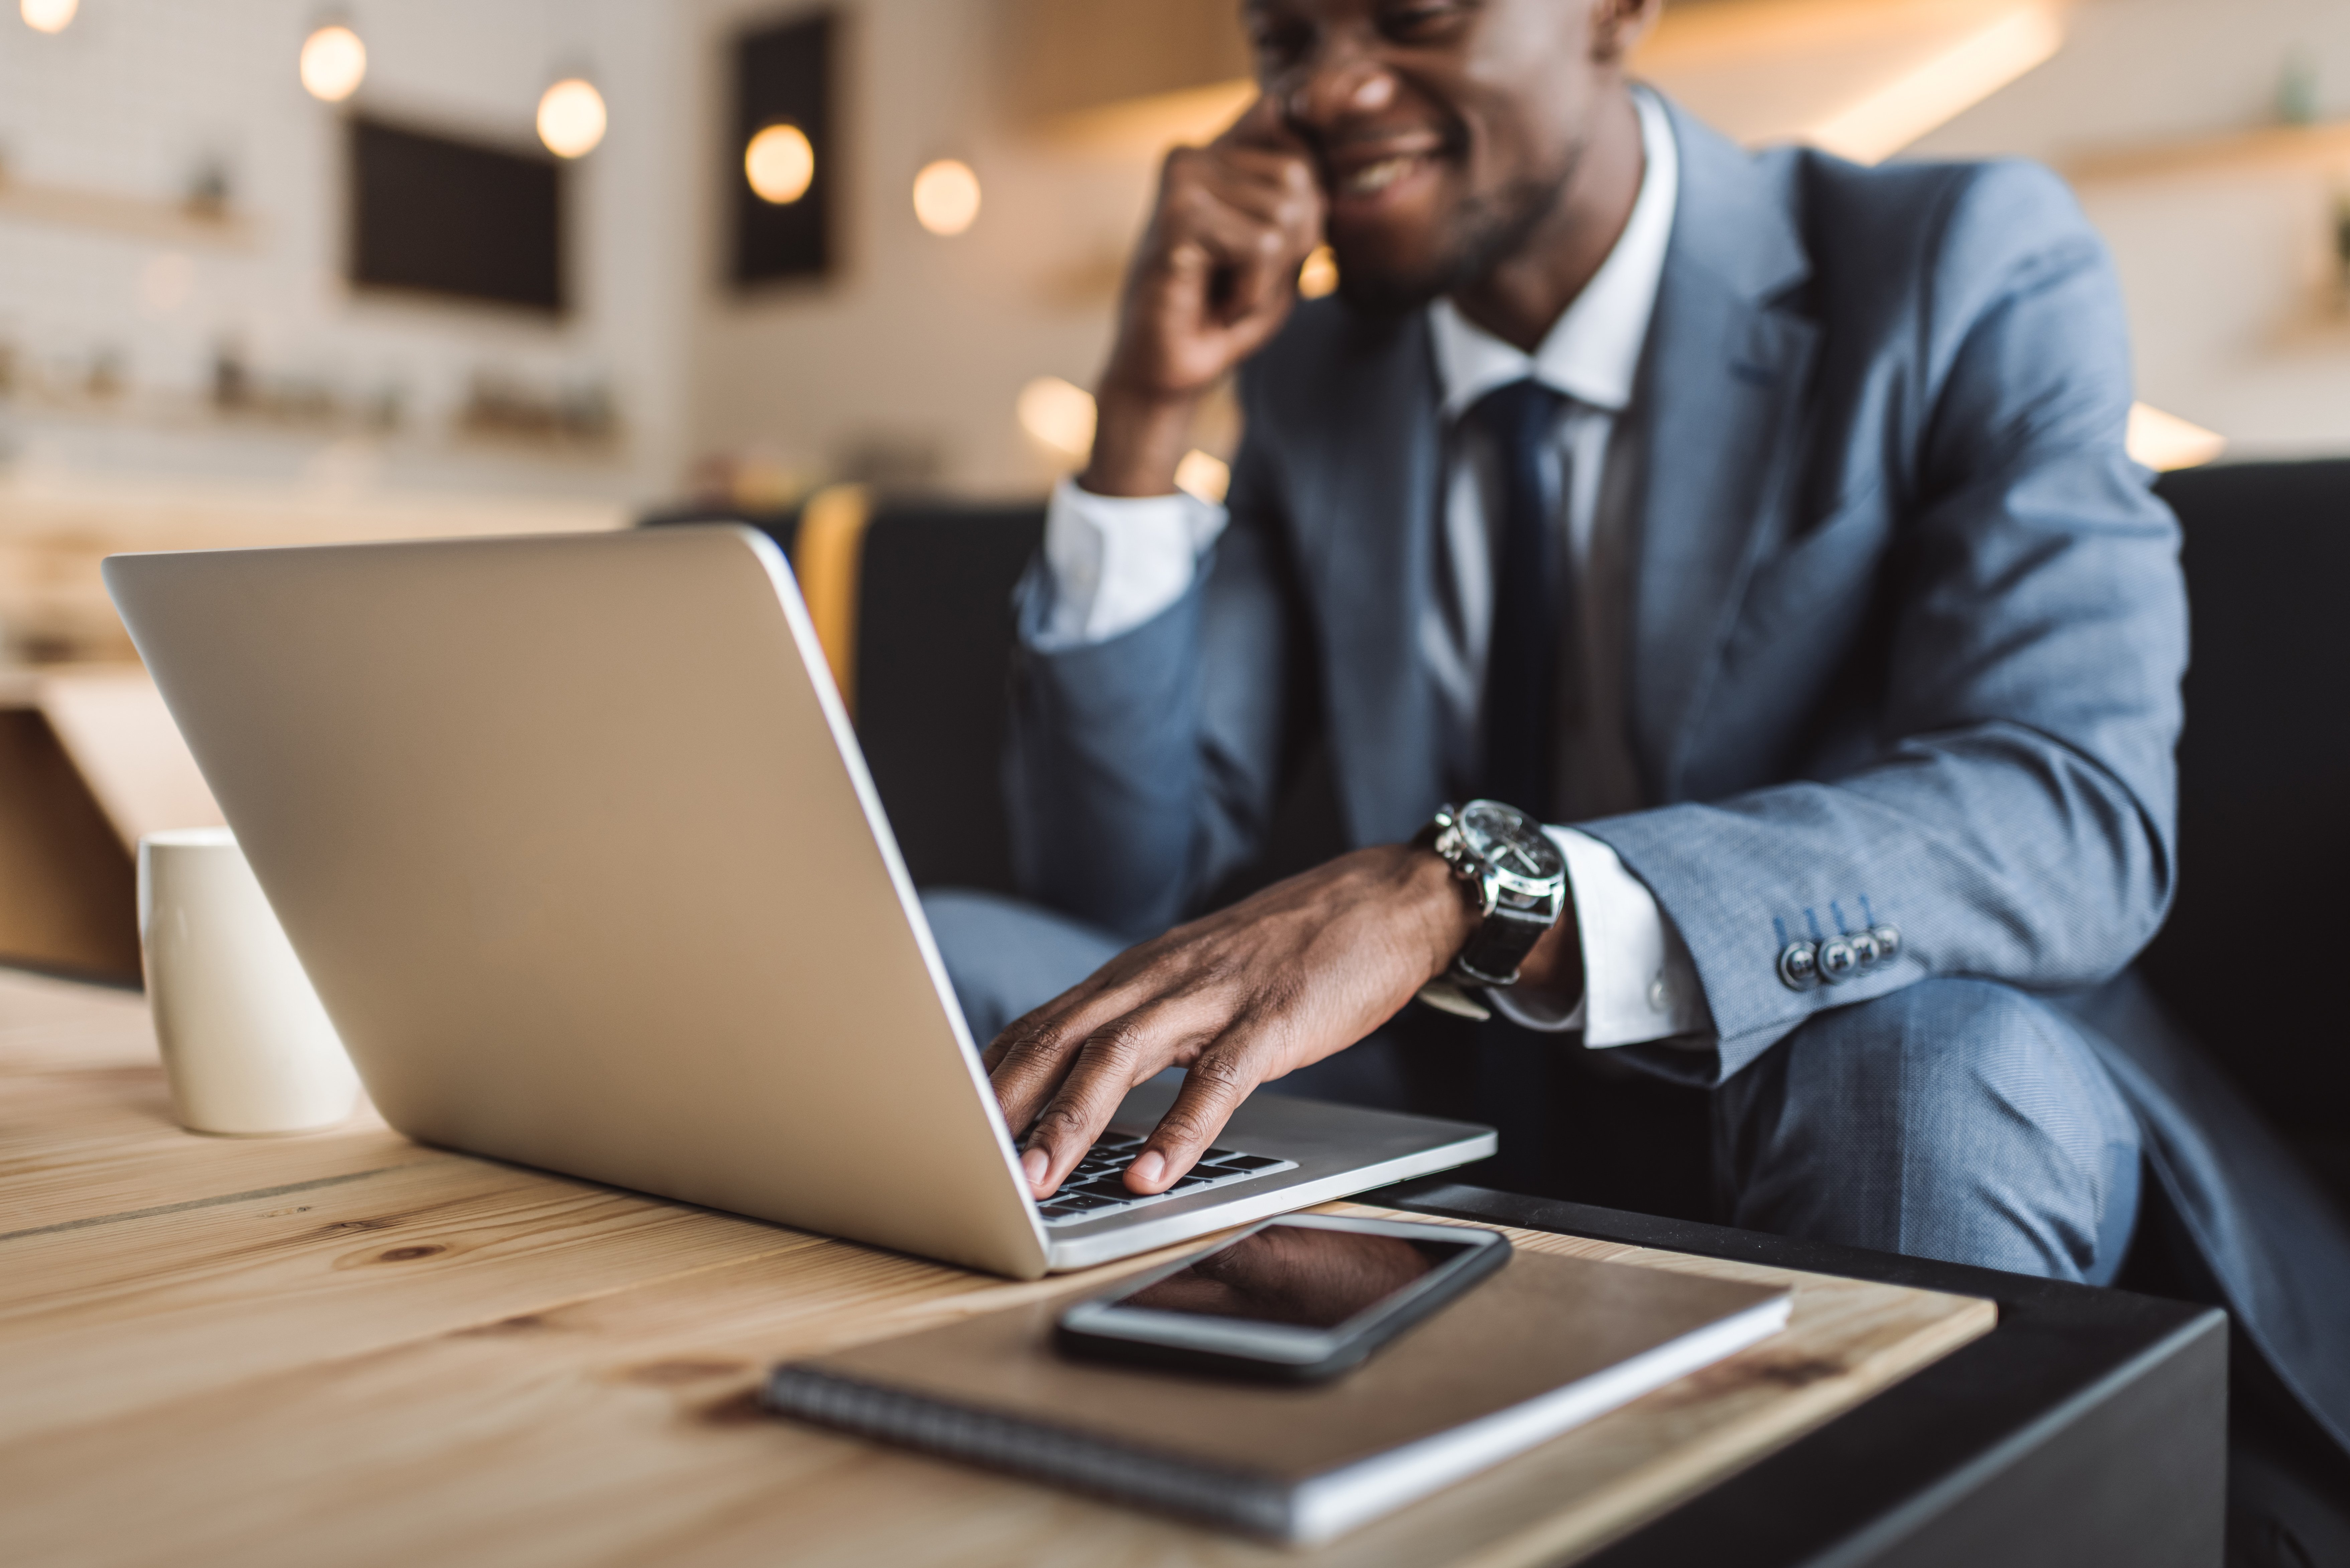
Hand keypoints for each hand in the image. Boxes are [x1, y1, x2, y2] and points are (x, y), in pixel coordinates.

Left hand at [985, 845, 1533, 1202]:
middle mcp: (1159, 978)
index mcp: (1137, 974)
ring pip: (1122, 1055)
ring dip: (1073, 1120)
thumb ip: (1138, 1022)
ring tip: (1039, 1179)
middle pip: (1061, 1038)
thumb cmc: (1286, 950)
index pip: (1041, 1024)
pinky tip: (1154, 1174)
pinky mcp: (1273, 1018)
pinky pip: (1218, 1079)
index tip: (941, 1124)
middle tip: (963, 1163)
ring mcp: (1215, 995)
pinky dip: (1181, 1130)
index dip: (988, 1075)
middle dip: (1006, 1103)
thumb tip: (1075, 1076)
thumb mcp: (1195, 980)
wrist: (1384, 898)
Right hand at [1082, 96, 1324, 497]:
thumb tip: (1299, 113)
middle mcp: (1194, 154)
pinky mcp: (1178, 213)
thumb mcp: (1283, 249)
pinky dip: (1251, 291)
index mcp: (1217, 153)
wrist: (1163, 377)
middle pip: (1301, 178)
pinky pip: (1262, 246)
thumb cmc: (1225, 315)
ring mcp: (1182, 179)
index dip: (1313, 172)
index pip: (1293, 124)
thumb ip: (1302, 193)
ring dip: (1268, 275)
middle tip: (1241, 281)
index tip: (1297, 213)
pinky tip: (1214, 305)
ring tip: (1225, 293)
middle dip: (1291, 247)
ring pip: (1286, 214)